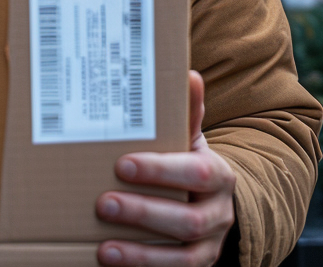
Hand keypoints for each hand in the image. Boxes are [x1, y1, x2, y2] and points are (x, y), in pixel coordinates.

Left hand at [95, 71, 235, 265]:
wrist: (215, 201)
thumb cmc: (189, 162)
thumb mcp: (190, 137)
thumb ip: (186, 112)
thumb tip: (189, 74)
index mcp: (218, 176)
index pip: (196, 173)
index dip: (161, 171)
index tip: (123, 164)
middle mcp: (219, 214)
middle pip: (187, 220)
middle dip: (143, 213)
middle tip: (103, 203)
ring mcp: (209, 246)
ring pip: (182, 256)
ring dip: (141, 253)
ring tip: (105, 247)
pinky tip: (112, 262)